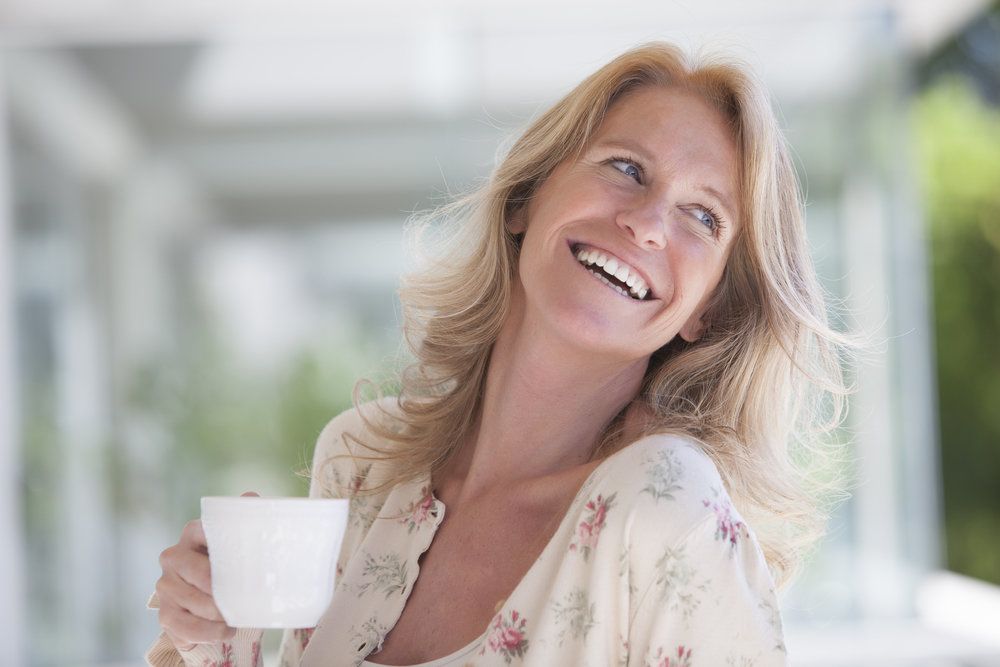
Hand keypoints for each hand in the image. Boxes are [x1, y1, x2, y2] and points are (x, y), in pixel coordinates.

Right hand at [155, 491, 258, 650]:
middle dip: (222, 587)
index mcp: (193, 532)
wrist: (218, 605)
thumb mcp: (241, 544)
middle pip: (198, 571)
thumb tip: (251, 497)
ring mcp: (165, 585)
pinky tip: (226, 630)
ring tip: (238, 615)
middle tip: (244, 595)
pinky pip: (185, 625)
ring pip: (193, 600)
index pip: (205, 533)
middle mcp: (174, 556)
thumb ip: (246, 520)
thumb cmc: (232, 568)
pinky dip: (209, 631)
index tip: (245, 562)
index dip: (226, 549)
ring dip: (219, 612)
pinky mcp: (164, 613)